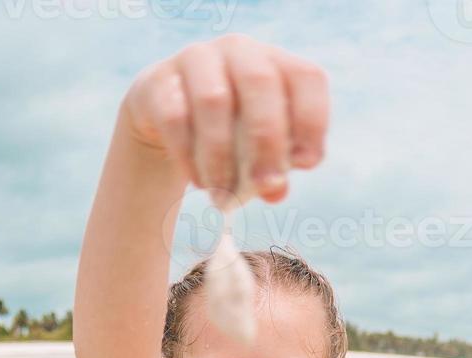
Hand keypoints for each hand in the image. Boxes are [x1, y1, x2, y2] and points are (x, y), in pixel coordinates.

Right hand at [121, 34, 329, 205]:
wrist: (169, 117)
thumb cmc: (230, 133)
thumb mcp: (258, 148)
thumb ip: (274, 168)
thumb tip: (276, 192)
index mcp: (275, 62)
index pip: (306, 77)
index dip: (313, 119)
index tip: (307, 164)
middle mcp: (238, 50)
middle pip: (260, 82)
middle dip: (267, 140)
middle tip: (266, 185)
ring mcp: (196, 59)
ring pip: (214, 100)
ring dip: (222, 156)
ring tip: (223, 194)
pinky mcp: (158, 82)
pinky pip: (175, 117)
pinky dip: (189, 156)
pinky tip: (199, 182)